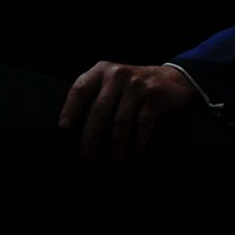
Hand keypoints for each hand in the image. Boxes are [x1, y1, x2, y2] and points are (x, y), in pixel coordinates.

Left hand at [58, 62, 197, 161]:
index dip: (70, 109)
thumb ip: (95, 95)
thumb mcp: (111, 82)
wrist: (170, 79)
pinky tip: (132, 157)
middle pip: (99, 110)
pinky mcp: (154, 96)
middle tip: (86, 157)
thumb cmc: (131, 88)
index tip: (64, 129)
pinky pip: (142, 126)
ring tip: (111, 164)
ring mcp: (136, 85)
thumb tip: (73, 130)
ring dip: (115, 147)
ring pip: (120, 122)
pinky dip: (136, 145)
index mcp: (101, 71)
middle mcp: (117, 75)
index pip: (80, 89)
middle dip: (90, 137)